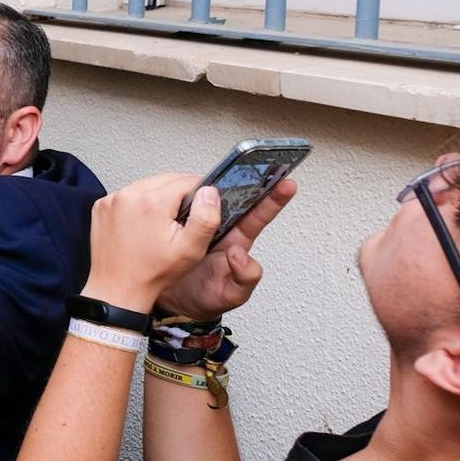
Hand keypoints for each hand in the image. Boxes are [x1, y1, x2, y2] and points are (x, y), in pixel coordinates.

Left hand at [82, 175, 220, 314]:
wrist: (118, 289)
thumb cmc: (152, 274)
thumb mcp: (190, 250)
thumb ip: (205, 218)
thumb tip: (210, 192)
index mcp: (153, 202)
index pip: (187, 180)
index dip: (201, 192)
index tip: (203, 204)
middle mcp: (129, 195)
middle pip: (166, 179)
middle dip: (180, 193)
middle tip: (185, 216)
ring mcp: (112, 200)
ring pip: (147, 185)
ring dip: (159, 196)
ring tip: (164, 220)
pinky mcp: (102, 206)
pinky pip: (128, 194)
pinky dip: (138, 202)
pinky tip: (143, 222)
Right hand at [155, 177, 296, 320]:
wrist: (171, 301)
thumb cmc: (206, 296)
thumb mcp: (232, 294)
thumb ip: (244, 278)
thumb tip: (239, 255)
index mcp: (237, 242)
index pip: (257, 217)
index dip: (273, 199)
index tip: (288, 182)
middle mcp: (220, 229)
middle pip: (235, 199)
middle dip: (246, 176)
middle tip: (256, 159)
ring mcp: (200, 226)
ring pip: (210, 199)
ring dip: (214, 183)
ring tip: (224, 168)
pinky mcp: (180, 226)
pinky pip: (185, 209)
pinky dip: (185, 198)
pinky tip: (186, 189)